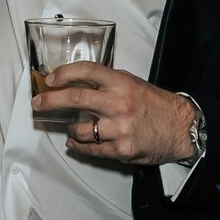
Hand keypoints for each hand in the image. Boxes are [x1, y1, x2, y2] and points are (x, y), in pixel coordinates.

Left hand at [35, 64, 199, 167]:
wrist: (181, 128)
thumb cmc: (155, 105)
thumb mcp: (133, 84)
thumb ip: (107, 83)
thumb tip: (75, 83)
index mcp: (121, 83)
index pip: (86, 71)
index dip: (64, 73)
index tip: (50, 79)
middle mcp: (118, 103)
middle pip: (75, 98)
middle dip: (50, 101)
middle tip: (37, 103)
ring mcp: (119, 128)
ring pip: (79, 129)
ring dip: (70, 130)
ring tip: (70, 129)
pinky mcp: (121, 148)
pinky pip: (90, 149)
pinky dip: (78, 147)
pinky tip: (74, 144)